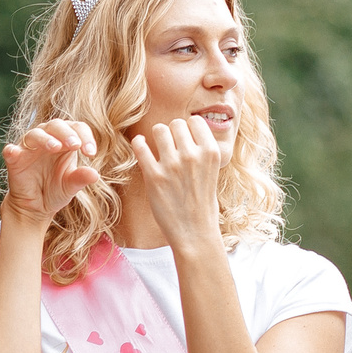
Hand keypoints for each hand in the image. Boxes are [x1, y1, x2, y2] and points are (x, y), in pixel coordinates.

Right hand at [1, 118, 100, 227]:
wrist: (36, 207)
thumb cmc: (56, 190)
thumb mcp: (71, 186)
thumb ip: (81, 178)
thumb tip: (95, 174)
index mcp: (65, 141)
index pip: (76, 128)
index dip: (86, 137)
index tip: (91, 153)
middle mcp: (47, 139)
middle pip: (56, 125)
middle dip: (67, 133)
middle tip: (75, 145)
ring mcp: (29, 148)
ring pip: (35, 134)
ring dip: (45, 138)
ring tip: (55, 147)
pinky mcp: (14, 160)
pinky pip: (11, 151)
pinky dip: (12, 150)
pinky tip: (14, 152)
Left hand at [131, 115, 230, 249]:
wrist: (194, 232)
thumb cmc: (203, 202)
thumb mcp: (212, 171)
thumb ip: (202, 149)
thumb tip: (187, 128)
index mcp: (211, 152)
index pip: (195, 121)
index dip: (188, 129)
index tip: (184, 140)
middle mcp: (192, 155)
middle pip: (176, 123)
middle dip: (172, 133)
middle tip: (171, 147)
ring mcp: (172, 165)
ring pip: (159, 130)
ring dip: (157, 137)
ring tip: (158, 149)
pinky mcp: (154, 176)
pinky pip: (141, 146)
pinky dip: (139, 143)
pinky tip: (141, 146)